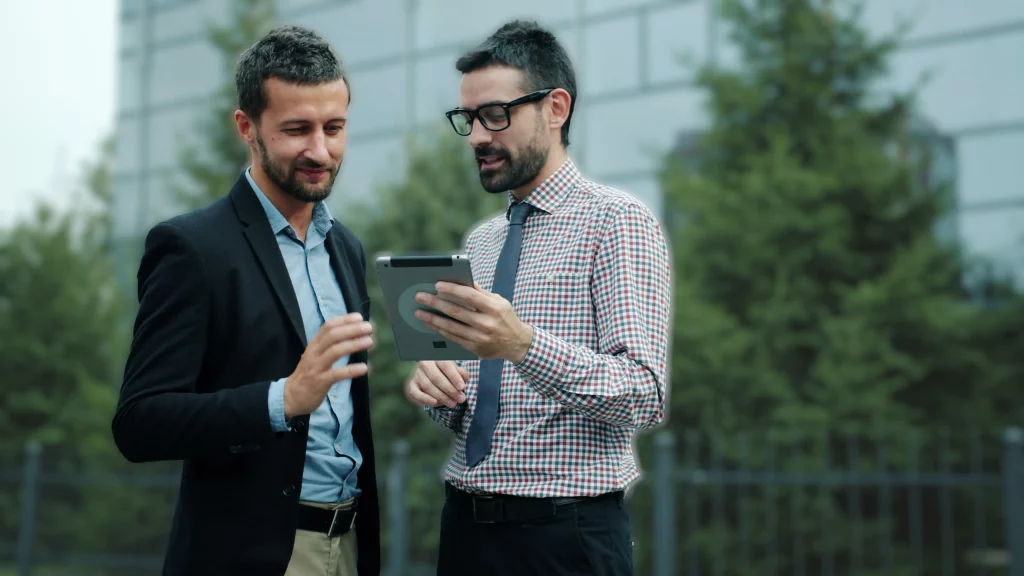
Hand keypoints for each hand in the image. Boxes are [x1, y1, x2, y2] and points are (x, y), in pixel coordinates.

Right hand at [284, 313, 373, 418]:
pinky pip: (336, 374)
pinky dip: (351, 370)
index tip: (359, 317)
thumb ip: (332, 347)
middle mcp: (314, 353)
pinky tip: (364, 368)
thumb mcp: (316, 356)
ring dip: (353, 345)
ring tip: (369, 342)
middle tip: (368, 328)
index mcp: (314, 345)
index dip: (344, 320)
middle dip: (352, 329)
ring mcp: (316, 367)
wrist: (291, 396)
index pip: (328, 327)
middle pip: (332, 336)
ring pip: (334, 352)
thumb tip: (356, 337)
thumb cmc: (309, 374)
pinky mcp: (319, 382)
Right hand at [404, 361, 468, 408]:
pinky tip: (435, 403)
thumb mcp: (456, 369)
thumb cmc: (448, 371)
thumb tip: (463, 378)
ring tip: (453, 404)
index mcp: (437, 356)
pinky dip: (425, 399)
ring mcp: (417, 374)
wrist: (435, 373)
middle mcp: (425, 363)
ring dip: (441, 397)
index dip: (454, 377)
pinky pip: (415, 393)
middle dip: (450, 390)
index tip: (462, 387)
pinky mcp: (412, 384)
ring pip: (428, 386)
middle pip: (436, 377)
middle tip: (461, 399)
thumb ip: (461, 373)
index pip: (445, 365)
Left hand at [414, 282, 532, 362]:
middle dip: (435, 303)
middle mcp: (487, 323)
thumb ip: (482, 293)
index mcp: (494, 308)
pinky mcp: (475, 348)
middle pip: (456, 312)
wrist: (517, 343)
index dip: (452, 290)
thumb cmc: (506, 318)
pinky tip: (431, 324)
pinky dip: (440, 330)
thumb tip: (464, 282)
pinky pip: (454, 338)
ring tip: (419, 312)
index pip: (470, 296)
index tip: (437, 285)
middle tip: (420, 297)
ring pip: (451, 327)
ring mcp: (481, 338)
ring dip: (433, 319)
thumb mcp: (500, 301)